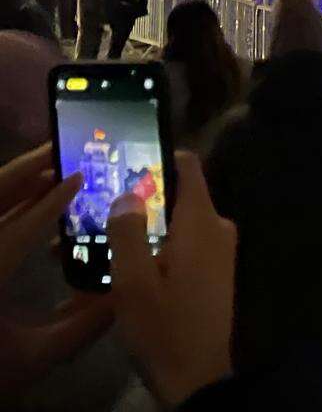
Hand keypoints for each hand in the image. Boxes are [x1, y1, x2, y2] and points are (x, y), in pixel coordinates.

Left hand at [0, 143, 114, 387]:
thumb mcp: (35, 356)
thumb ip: (83, 326)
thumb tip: (126, 293)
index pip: (16, 230)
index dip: (50, 202)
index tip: (81, 177)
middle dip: (22, 172)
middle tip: (59, 149)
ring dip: (14, 185)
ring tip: (50, 168)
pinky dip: (7, 208)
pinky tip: (31, 205)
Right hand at [108, 152, 235, 407]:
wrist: (200, 377)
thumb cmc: (165, 325)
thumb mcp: (133, 281)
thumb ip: (129, 231)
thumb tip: (130, 192)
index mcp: (202, 221)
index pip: (188, 167)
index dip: (157, 159)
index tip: (124, 168)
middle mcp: (218, 228)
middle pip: (177, 198)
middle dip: (140, 205)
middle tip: (97, 217)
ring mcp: (221, 251)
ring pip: (179, 226)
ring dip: (146, 233)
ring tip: (103, 248)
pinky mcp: (216, 273)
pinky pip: (186, 247)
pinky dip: (160, 251)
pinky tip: (129, 271)